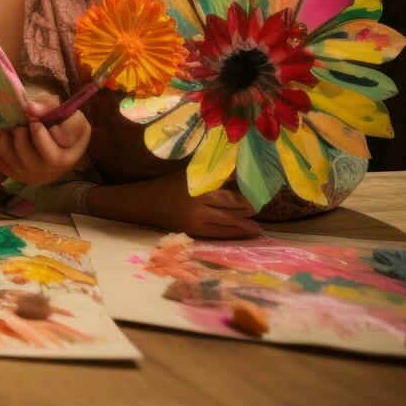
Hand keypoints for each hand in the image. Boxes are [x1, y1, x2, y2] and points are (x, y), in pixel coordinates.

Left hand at [0, 102, 91, 184]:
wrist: (41, 138)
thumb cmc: (52, 120)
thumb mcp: (56, 107)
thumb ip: (47, 104)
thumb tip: (29, 109)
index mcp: (75, 143)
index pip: (65, 137)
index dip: (46, 127)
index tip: (34, 120)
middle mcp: (63, 163)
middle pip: (50, 158)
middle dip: (27, 138)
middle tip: (20, 128)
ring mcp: (42, 173)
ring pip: (23, 163)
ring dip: (8, 143)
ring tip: (8, 132)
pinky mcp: (22, 177)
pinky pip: (5, 168)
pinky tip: (3, 143)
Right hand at [133, 172, 262, 238]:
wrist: (143, 204)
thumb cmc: (167, 185)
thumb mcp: (189, 175)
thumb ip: (213, 173)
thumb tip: (239, 171)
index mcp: (200, 186)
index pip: (232, 191)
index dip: (248, 193)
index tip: (261, 189)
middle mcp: (201, 204)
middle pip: (235, 208)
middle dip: (251, 208)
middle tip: (262, 206)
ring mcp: (198, 220)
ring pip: (231, 224)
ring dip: (247, 224)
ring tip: (258, 227)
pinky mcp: (194, 231)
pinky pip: (220, 235)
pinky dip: (235, 233)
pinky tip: (245, 233)